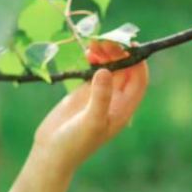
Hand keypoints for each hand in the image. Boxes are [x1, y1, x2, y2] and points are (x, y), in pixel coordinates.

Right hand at [31, 39, 148, 171]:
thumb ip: (100, 97)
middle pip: (125, 69)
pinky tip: (87, 51)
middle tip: (104, 40)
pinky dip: (94, 59)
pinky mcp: (85, 92)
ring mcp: (101, 94)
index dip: (137, 61)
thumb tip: (107, 70)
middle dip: (118, 52)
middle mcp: (116, 100)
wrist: (52, 152)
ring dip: (106, 53)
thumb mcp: (90, 121)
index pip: (138, 80)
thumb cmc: (74, 142)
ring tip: (93, 43)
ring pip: (110, 67)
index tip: (127, 44)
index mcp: (123, 109)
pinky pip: (95, 70)